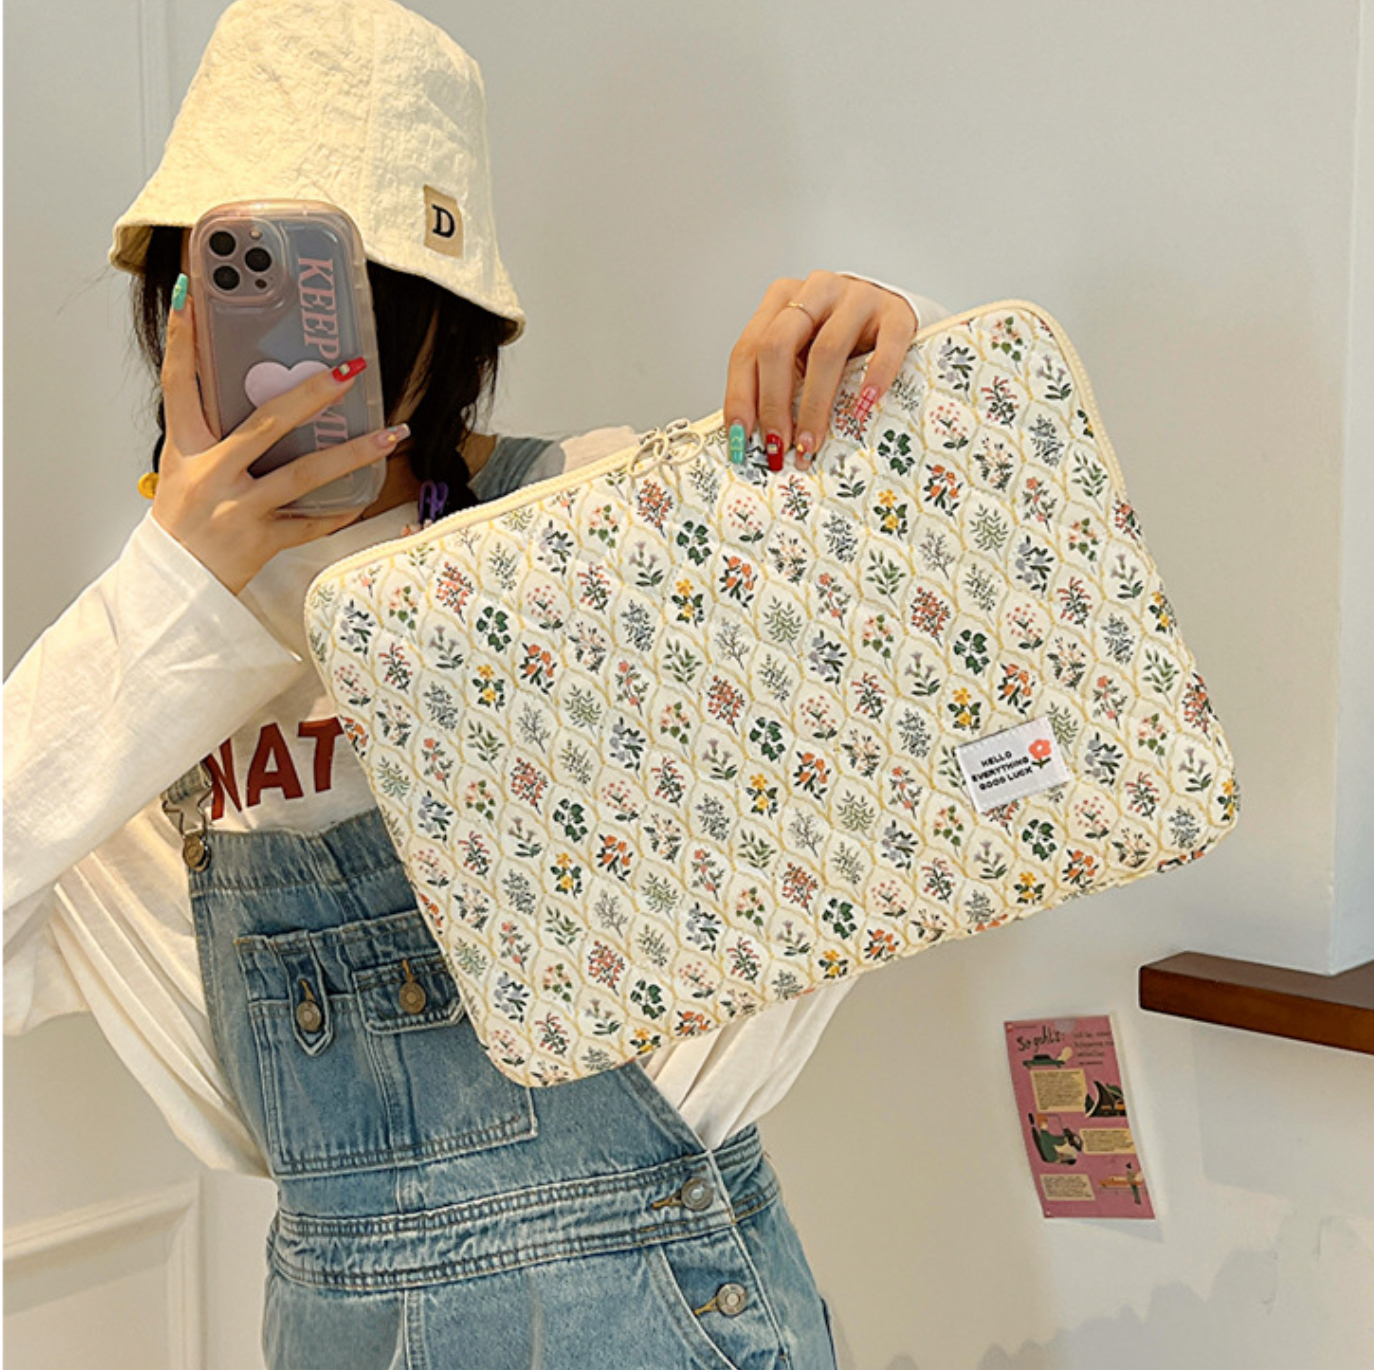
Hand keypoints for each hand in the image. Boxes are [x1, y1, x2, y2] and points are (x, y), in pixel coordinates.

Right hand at [150, 288, 405, 594]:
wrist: (175, 584)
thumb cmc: (183, 518)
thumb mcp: (181, 466)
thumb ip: (209, 429)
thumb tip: (249, 384)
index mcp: (184, 448)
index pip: (179, 382)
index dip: (183, 337)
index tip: (193, 290)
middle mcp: (210, 475)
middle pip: (266, 424)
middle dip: (311, 394)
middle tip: (350, 369)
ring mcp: (238, 509)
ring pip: (304, 475)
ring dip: (353, 453)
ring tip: (391, 433)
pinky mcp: (262, 542)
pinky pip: (312, 523)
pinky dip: (341, 509)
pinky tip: (369, 492)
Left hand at [723, 271, 918, 471]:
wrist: (894, 317)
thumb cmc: (844, 339)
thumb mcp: (802, 354)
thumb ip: (780, 384)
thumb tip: (757, 439)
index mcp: (782, 299)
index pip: (748, 349)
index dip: (741, 396)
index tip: (742, 437)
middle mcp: (816, 291)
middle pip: (779, 345)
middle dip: (773, 403)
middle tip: (777, 443)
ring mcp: (857, 297)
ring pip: (826, 350)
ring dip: (815, 404)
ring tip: (812, 440)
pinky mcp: (896, 312)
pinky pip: (885, 346)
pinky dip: (873, 379)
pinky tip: (863, 406)